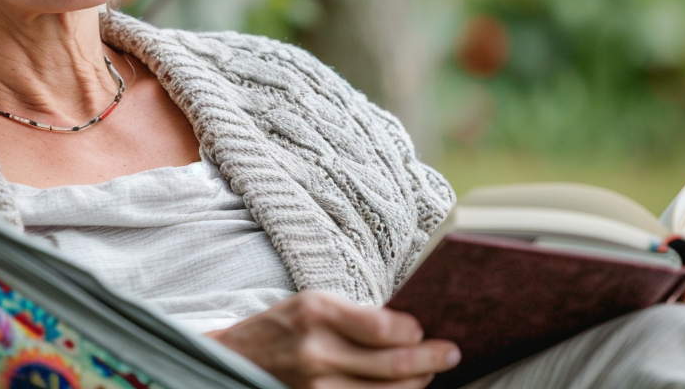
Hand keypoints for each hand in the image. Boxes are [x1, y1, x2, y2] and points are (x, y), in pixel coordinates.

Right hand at [207, 291, 460, 388]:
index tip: (423, 330)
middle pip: (391, 365)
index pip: (382, 327)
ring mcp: (315, 386)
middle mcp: (316, 352)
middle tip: (450, 353)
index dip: (412, 332)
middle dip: (430, 360)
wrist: (234, 358)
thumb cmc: (280, 326)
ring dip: (416, 384)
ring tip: (428, 373)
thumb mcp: (312, 303)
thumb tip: (407, 331)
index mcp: (317, 313)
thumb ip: (355, 316)